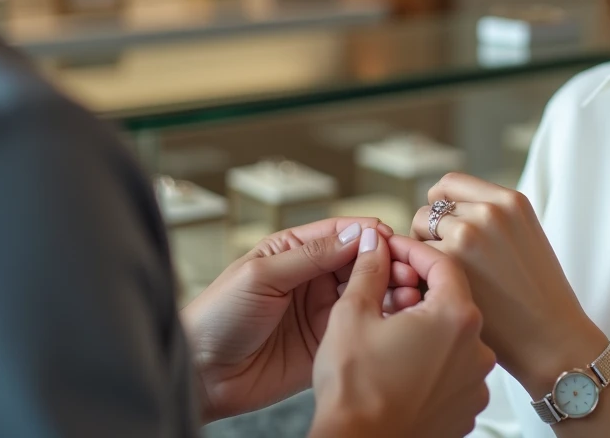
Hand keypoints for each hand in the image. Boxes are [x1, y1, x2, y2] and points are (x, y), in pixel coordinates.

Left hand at [180, 217, 422, 421]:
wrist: (202, 376)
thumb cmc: (216, 318)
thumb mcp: (260, 275)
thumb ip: (309, 255)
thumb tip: (355, 234)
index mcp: (292, 251)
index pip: (340, 233)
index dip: (368, 234)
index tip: (393, 239)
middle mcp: (311, 277)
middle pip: (360, 260)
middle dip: (386, 262)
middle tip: (407, 269)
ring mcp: (321, 310)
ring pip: (366, 291)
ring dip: (389, 289)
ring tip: (408, 293)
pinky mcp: (327, 341)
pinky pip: (360, 324)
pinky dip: (381, 318)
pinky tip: (395, 317)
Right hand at [310, 230, 494, 437]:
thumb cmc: (354, 391)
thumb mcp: (352, 314)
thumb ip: (370, 270)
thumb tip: (375, 244)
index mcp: (456, 318)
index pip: (443, 264)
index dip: (413, 251)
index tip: (393, 250)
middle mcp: (477, 349)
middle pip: (451, 300)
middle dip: (419, 290)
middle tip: (386, 291)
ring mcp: (475, 382)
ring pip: (453, 337)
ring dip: (427, 328)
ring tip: (392, 332)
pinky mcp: (467, 408)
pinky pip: (455, 370)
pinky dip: (434, 361)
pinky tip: (404, 363)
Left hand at [412, 173, 605, 395]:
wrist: (551, 337)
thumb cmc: (536, 295)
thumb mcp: (524, 236)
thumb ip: (489, 217)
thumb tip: (439, 208)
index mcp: (510, 200)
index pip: (450, 183)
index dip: (439, 205)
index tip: (442, 229)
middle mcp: (488, 211)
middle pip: (429, 208)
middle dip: (430, 233)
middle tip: (447, 265)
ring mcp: (468, 235)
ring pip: (417, 231)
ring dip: (423, 253)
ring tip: (445, 280)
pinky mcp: (451, 263)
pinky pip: (415, 258)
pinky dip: (420, 275)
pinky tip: (440, 294)